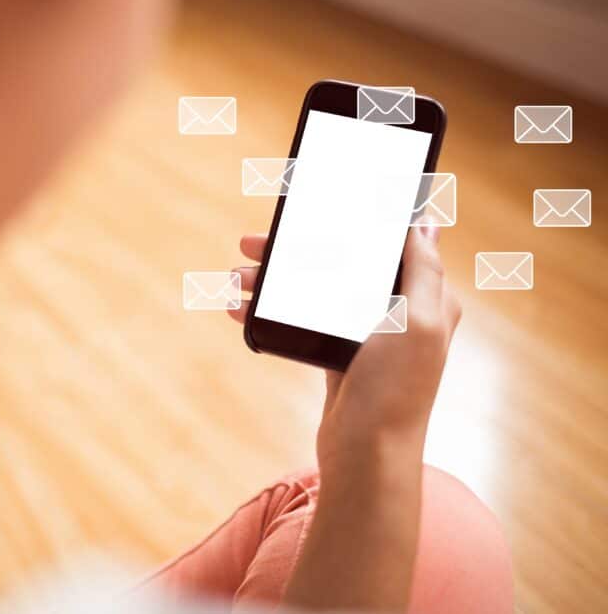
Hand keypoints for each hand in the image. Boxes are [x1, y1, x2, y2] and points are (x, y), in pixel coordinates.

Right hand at [230, 227, 461, 472]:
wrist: (366, 457)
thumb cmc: (397, 392)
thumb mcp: (417, 324)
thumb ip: (424, 272)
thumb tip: (426, 223)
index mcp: (424, 299)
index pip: (388, 244)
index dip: (353, 222)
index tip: (316, 205)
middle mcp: (396, 312)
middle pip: (340, 263)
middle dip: (295, 250)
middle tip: (253, 242)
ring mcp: (363, 334)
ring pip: (313, 290)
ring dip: (273, 281)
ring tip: (236, 278)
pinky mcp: (336, 354)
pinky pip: (300, 319)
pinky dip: (271, 312)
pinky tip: (240, 308)